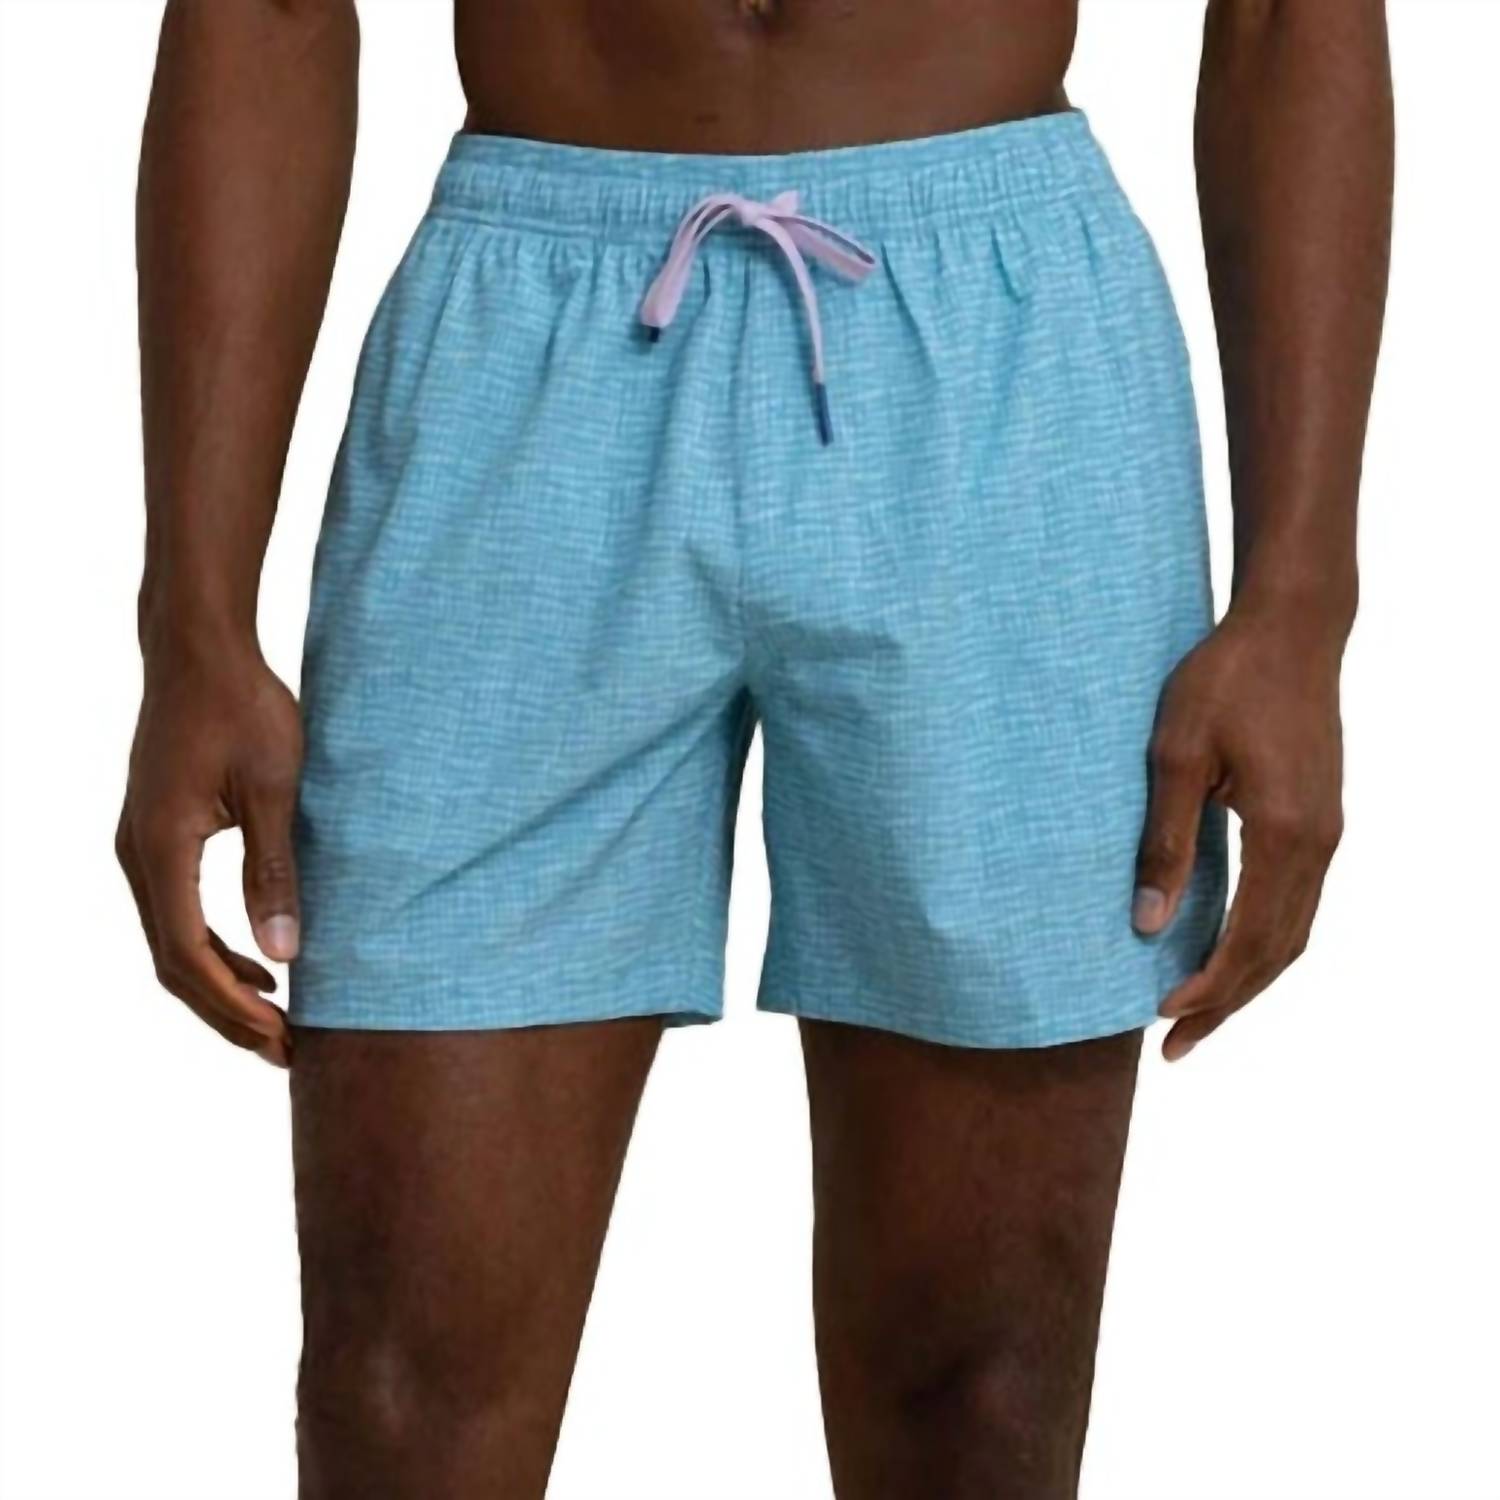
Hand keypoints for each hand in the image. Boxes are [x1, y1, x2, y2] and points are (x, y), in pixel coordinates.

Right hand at [117, 637, 302, 1065]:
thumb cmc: (242, 707)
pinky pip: (177, 912)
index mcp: (161, 850)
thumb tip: (284, 954)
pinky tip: (259, 960)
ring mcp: (141, 846)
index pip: (188, 957)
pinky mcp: (156, 835)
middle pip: (173, 963)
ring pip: (172, 941)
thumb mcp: (275, 789)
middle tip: (286, 1050)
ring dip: (221, 984)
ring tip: (278, 1018)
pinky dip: (214, 947)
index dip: (233, 1007)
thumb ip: (275, 871)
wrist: (198, 651)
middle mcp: (138, 856)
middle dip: (227, 1012)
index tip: (282, 1040)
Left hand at [1133, 603, 1345, 1060]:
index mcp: (1285, 834)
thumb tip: (1147, 924)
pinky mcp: (1322, 818)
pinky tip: (1231, 952)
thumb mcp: (1175, 755)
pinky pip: (1298, 903)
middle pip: (1277, 952)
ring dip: (1248, 979)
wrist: (1291, 626)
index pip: (1248, 940)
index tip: (1161, 1019)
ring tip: (1200, 1015)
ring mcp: (1328, 832)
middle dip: (1227, 1003)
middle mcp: (1319, 844)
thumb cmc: (1224, 680)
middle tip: (1175, 1047)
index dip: (1207, 988)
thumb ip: (1165, 843)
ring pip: (1294, 933)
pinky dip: (1265, 942)